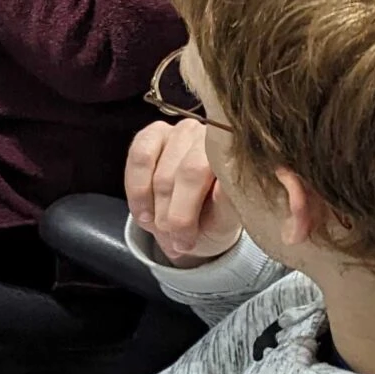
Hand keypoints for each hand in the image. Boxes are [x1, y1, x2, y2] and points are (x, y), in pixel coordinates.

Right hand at [125, 118, 241, 264]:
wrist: (193, 222)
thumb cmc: (213, 218)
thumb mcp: (226, 219)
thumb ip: (227, 202)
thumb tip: (224, 186)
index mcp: (236, 153)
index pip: (220, 170)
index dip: (198, 208)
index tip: (186, 240)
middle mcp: (211, 135)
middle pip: (189, 173)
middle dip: (175, 215)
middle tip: (175, 242)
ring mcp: (182, 131)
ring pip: (161, 172)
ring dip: (156, 209)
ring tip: (160, 230)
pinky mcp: (153, 133)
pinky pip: (139, 159)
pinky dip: (137, 192)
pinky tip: (143, 213)